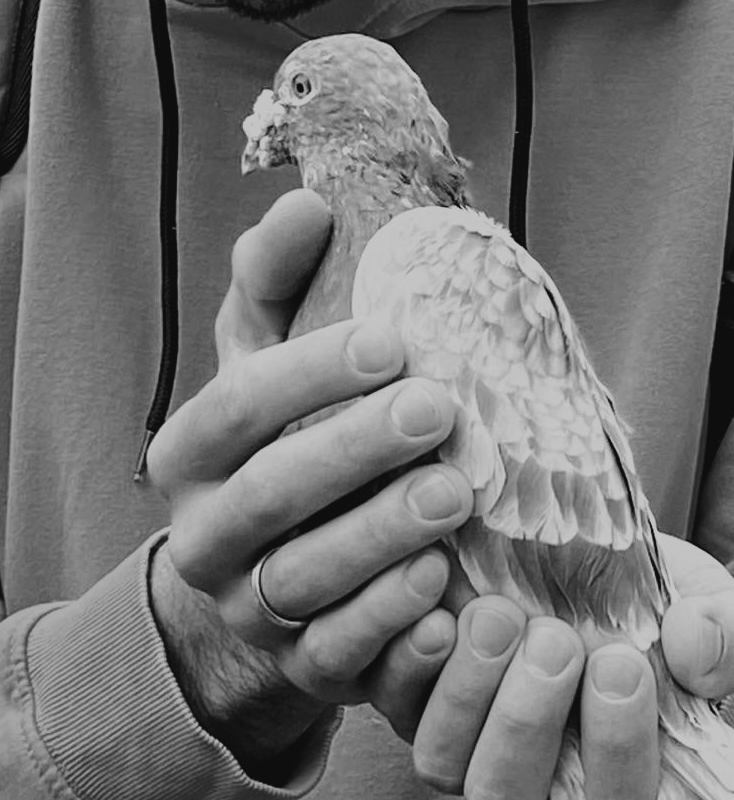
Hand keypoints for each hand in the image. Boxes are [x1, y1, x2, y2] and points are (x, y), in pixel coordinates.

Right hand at [146, 189, 475, 767]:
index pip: (240, 404)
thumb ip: (273, 283)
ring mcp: (247, 608)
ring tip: (455, 492)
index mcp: (191, 451)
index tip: (395, 337)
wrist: (258, 572)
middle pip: (273, 492)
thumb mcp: (260, 359)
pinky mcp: (298, 667)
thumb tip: (307, 202)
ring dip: (381, 537)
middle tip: (439, 409)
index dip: (312, 371)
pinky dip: (390, 631)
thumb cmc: (275, 443)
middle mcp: (205, 534)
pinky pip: (337, 661)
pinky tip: (447, 597)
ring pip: (306, 582)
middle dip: (355, 449)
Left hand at [411, 533, 733, 798]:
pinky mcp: (415, 690)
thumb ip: (723, 629)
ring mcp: (466, 735)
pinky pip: (392, 701)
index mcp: (609, 770)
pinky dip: (404, 666)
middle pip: (507, 795)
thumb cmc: (650, 594)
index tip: (621, 663)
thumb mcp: (703, 602)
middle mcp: (531, 771)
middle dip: (528, 721)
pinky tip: (435, 614)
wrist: (580, 542)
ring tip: (496, 616)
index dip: (616, 750)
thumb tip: (696, 652)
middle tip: (554, 638)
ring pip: (443, 762)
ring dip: (465, 692)